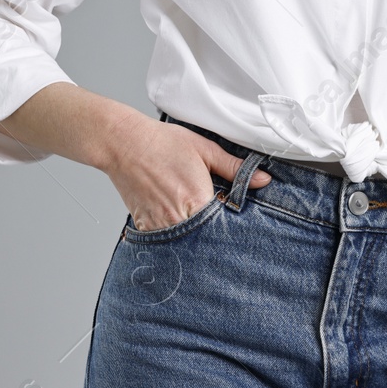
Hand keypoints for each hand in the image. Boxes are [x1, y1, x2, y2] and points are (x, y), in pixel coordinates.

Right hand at [102, 110, 269, 231]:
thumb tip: (263, 180)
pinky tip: (178, 222)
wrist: (123, 143)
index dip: (232, 227)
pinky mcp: (145, 227)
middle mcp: (179, 218)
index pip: (226, 227)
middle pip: (206, 239)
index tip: (235, 224)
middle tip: (217, 226)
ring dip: (194, 238)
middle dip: (214, 236)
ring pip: (186, 244)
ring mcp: (160, 225)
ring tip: (195, 222)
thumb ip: (235, 168)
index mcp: (198, 200)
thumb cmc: (162, 143)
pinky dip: (174, 237)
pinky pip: (166, 241)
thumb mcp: (204, 150)